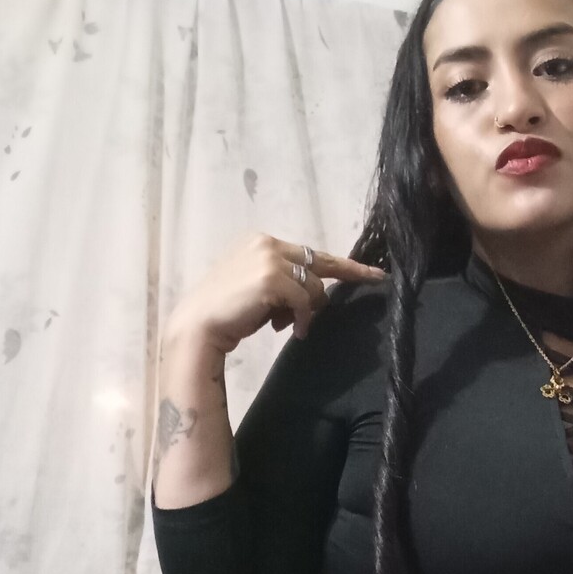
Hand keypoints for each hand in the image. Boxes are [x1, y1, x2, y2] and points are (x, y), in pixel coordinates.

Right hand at [165, 230, 387, 354]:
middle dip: (339, 281)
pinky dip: (302, 319)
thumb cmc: (229, 313)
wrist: (200, 325)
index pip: (310, 253)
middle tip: (369, 283)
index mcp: (261, 242)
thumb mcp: (261, 292)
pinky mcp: (272, 277)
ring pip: (313, 286)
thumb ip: (286, 285)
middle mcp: (267, 243)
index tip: (372, 272)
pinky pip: (305, 301)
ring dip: (306, 311)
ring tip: (285, 325)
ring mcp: (270, 258)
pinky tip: (291, 331)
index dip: (343, 265)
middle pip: (318, 265)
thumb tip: (316, 298)